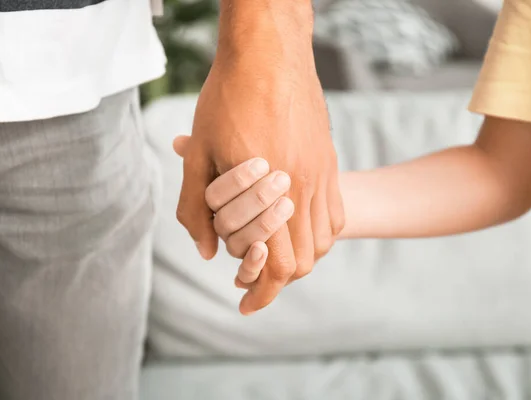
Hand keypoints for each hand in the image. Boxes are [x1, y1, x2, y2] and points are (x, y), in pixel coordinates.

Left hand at [174, 45, 344, 314]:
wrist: (269, 52)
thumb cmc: (227, 98)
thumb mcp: (200, 154)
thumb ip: (196, 209)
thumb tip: (205, 253)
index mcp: (272, 192)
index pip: (278, 265)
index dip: (262, 293)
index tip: (245, 305)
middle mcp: (306, 188)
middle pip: (304, 260)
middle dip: (278, 280)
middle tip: (253, 280)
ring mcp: (323, 174)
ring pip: (323, 241)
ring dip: (298, 256)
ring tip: (271, 252)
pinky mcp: (329, 161)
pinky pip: (335, 214)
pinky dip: (317, 232)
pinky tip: (294, 224)